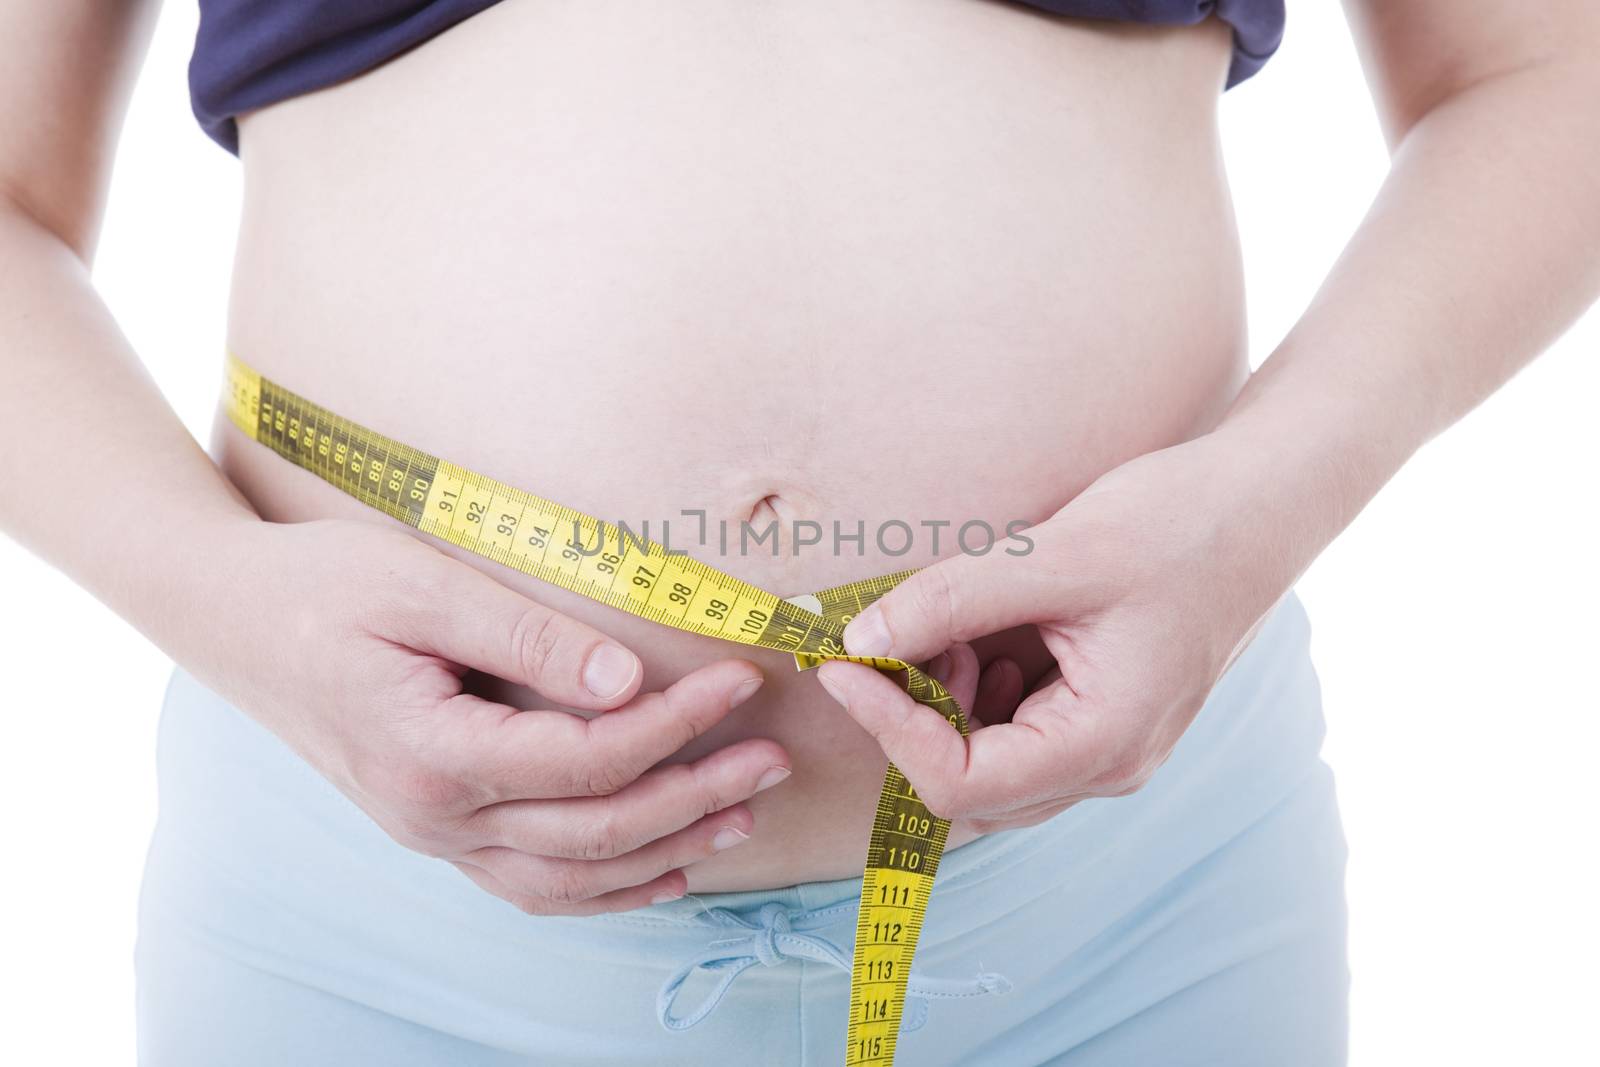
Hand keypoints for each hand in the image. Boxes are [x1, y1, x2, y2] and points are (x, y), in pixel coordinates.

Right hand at [200, 518, 790, 914]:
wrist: (232, 620)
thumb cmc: (324, 586)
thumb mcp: (423, 586)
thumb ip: (529, 636)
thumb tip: (626, 677)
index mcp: (433, 753)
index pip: (589, 755)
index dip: (677, 724)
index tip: (739, 680)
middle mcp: (434, 815)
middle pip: (595, 828)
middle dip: (695, 794)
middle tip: (772, 757)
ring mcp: (433, 836)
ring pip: (571, 877)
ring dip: (665, 852)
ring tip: (743, 818)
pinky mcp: (437, 830)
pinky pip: (532, 886)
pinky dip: (605, 889)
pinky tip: (662, 872)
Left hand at [815, 434, 1297, 833]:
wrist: (1266, 502)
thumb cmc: (1180, 524)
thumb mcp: (1055, 556)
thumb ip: (949, 600)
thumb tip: (858, 636)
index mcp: (1103, 744)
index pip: (957, 783)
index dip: (887, 727)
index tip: (842, 663)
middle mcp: (1108, 765)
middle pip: (968, 789)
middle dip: (912, 721)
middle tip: (898, 641)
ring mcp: (1109, 746)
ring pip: (987, 767)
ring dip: (944, 709)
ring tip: (947, 632)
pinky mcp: (1102, 716)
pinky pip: (1015, 733)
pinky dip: (976, 694)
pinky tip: (980, 636)